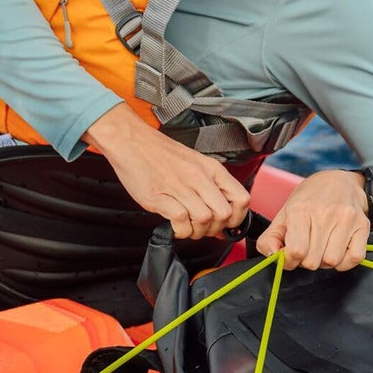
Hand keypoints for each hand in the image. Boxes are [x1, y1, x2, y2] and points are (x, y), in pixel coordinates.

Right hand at [85, 103, 249, 239]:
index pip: (241, 198)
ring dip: (197, 232)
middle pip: (223, 214)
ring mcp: (179, 186)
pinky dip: (180, 230)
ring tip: (187, 227)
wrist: (131, 140)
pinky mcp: (159, 196)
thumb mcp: (195, 163)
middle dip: (215, 229)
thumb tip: (223, 213)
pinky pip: (180, 221)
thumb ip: (211, 185)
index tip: (227, 224)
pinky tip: (174, 225)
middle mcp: (198, 177)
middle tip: (203, 228)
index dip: (237, 218)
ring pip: (203, 219)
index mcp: (211, 169)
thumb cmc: (160, 153)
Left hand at [255, 169, 369, 270]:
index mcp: (300, 210)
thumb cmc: (309, 200)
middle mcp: (325, 214)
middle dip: (306, 261)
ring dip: (325, 262)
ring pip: (332, 261)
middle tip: (308, 248)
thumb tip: (272, 256)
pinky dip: (345, 262)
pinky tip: (338, 251)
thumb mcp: (283, 214)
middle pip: (313, 261)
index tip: (291, 255)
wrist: (338, 181)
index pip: (296, 251)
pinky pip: (355, 258)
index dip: (290, 260)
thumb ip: (270, 238)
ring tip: (323, 248)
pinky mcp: (363, 225)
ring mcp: (346, 219)